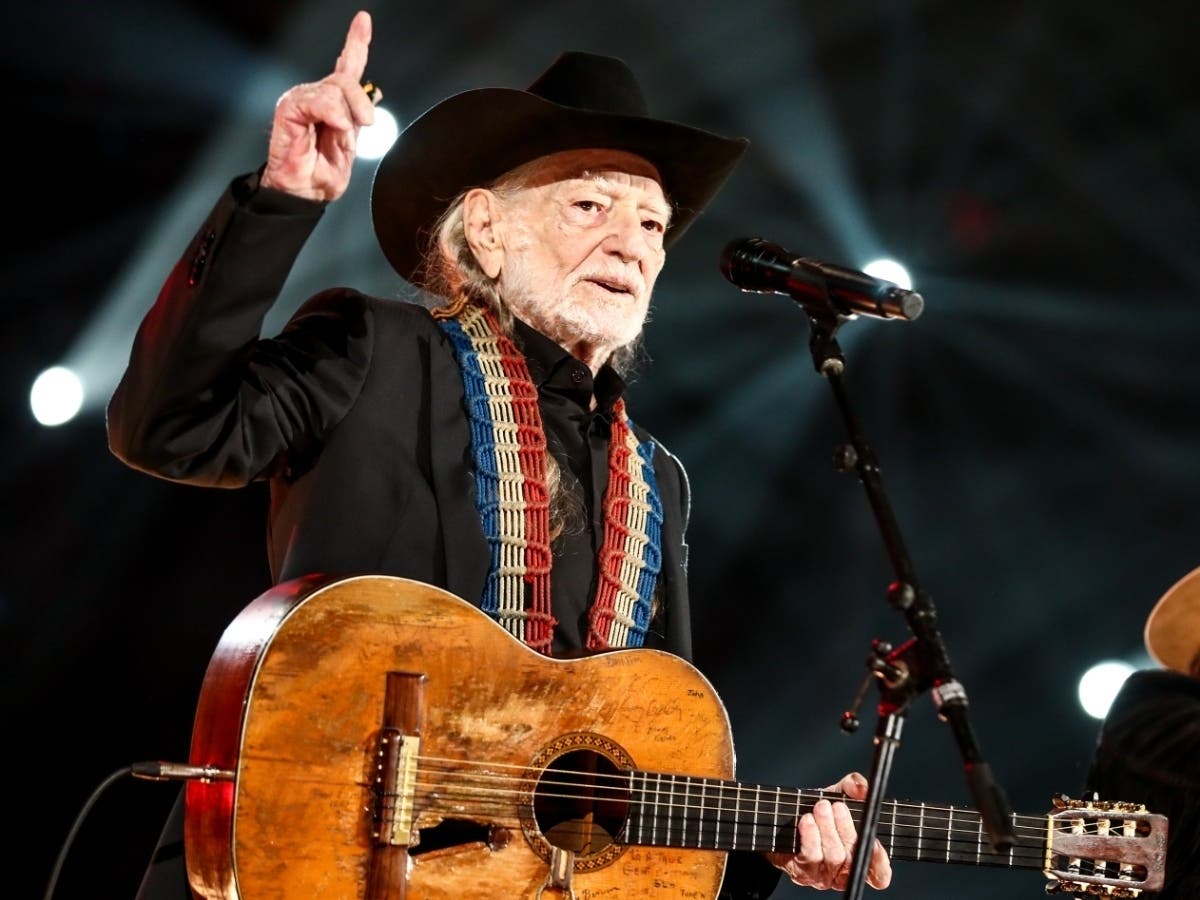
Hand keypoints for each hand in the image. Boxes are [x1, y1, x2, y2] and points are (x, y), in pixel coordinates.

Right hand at [260, 10, 377, 201]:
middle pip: (346, 78)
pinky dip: (332, 114)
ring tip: (343, 134)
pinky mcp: (289, 107)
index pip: (346, 66)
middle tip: (366, 123)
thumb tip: (373, 96)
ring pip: (335, 88)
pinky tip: (335, 127)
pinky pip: (319, 100)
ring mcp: (301, 100)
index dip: (356, 42)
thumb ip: (358, 119)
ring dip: (347, 114)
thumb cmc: (322, 174)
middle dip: (361, 102)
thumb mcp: (350, 145)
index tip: (363, 20)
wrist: (305, 192)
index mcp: (332, 103)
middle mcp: (315, 97)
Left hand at [765, 772, 892, 890]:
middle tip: (837, 806)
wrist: (786, 817)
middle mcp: (844, 873)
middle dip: (845, 829)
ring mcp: (823, 876)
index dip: (879, 861)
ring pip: (832, 857)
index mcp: (860, 858)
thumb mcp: (839, 793)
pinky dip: (810, 836)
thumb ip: (854, 786)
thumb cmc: (821, 808)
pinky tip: (806, 821)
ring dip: (827, 829)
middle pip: (852, 859)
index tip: (874, 841)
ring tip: (821, 807)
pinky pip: (810, 858)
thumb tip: (861, 788)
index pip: (879, 875)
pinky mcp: (803, 873)